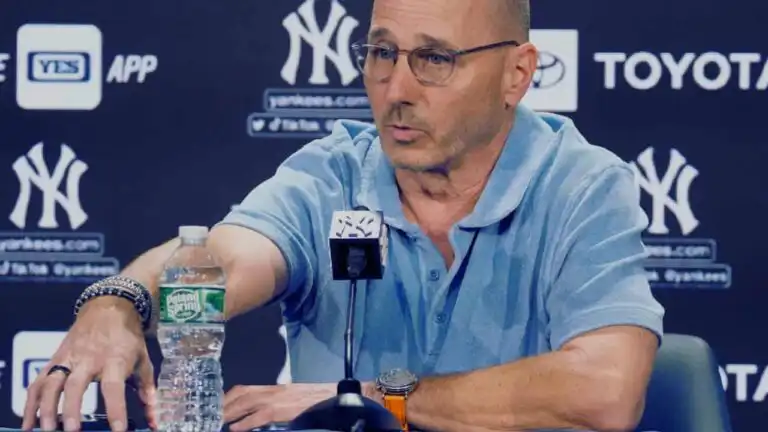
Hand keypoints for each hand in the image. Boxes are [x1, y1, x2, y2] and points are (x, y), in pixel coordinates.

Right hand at [21, 297, 155, 431]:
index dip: (116, 409)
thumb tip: (155, 421)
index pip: (114, 386)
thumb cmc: (128, 338)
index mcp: (115, 359)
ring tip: (47, 429)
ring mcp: (69, 358)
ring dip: (47, 407)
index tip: (118, 430)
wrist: (109, 307)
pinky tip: (29, 423)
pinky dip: (31, 403)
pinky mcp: (55, 359)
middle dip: (72, 408)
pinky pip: (39, 382)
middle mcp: (89, 359)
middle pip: (76, 384)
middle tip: (72, 431)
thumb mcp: (143, 361)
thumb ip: (148, 392)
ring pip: (52, 382)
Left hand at [224, 383, 335, 430]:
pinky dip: (244, 422)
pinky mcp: (279, 409)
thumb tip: (256, 413)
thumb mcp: (290, 399)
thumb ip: (273, 402)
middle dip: (224, 403)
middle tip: (210, 414)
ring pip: (245, 402)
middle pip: (240, 393)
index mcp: (272, 388)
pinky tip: (235, 428)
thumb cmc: (312, 400)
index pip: (244, 389)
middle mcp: (271, 390)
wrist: (330, 397)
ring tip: (218, 421)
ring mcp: (275, 399)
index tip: (217, 405)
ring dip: (229, 412)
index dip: (228, 397)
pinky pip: (258, 416)